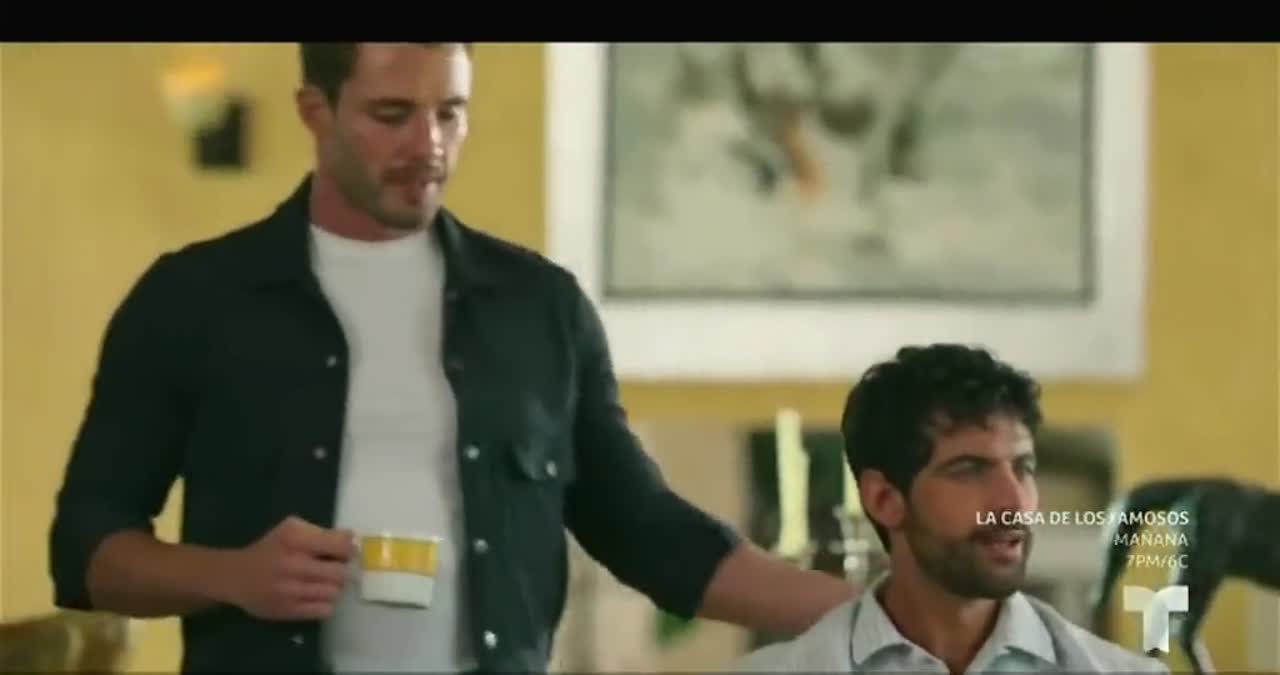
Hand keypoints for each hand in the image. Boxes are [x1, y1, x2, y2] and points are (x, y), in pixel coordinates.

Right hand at [223, 516, 354, 620]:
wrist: (236, 576)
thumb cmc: (270, 549)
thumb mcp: (292, 529)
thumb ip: (322, 533)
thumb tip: (352, 540)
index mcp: (295, 539)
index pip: (341, 546)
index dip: (348, 550)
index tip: (343, 552)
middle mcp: (293, 564)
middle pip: (340, 572)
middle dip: (342, 571)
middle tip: (334, 570)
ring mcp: (290, 590)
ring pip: (334, 593)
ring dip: (334, 588)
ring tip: (323, 583)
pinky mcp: (288, 610)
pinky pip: (324, 610)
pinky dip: (325, 604)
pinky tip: (316, 596)